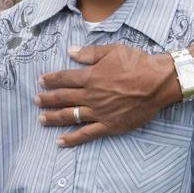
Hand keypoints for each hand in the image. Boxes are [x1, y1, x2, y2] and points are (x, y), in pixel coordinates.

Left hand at [34, 44, 178, 146]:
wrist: (159, 82)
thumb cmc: (137, 63)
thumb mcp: (112, 51)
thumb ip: (89, 53)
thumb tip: (69, 51)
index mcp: (90, 77)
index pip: (64, 79)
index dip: (50, 80)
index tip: (40, 82)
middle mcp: (91, 95)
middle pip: (63, 98)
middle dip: (47, 99)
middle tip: (34, 101)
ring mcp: (99, 112)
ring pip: (71, 116)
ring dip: (54, 117)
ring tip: (41, 119)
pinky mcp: (110, 125)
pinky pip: (87, 134)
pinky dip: (72, 138)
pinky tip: (60, 141)